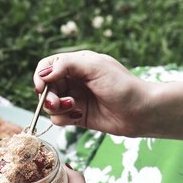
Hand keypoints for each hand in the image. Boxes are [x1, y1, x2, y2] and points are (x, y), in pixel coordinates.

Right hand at [33, 50, 149, 136]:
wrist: (140, 112)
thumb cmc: (122, 86)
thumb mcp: (95, 67)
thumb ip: (67, 65)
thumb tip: (44, 74)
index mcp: (77, 64)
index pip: (48, 65)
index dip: (41, 76)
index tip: (42, 87)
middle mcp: (74, 81)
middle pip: (46, 87)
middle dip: (48, 96)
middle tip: (56, 103)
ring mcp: (75, 99)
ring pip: (50, 105)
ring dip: (57, 108)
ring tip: (73, 108)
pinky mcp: (77, 116)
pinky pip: (59, 118)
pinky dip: (63, 118)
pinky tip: (78, 116)